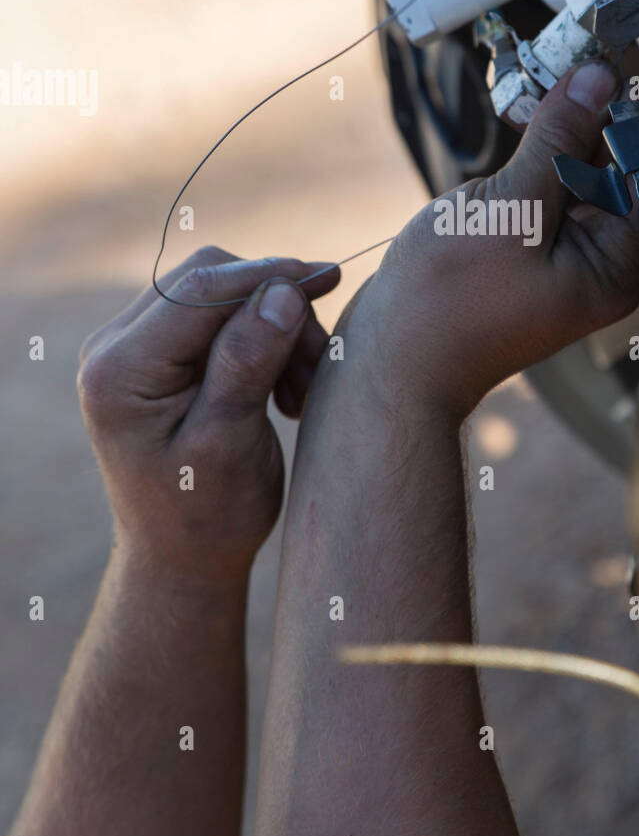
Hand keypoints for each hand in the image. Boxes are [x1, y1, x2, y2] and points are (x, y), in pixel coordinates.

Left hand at [77, 249, 339, 584]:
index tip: (327, 278)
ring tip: (301, 389)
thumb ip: (247, 363)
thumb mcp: (230, 444)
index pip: (200, 289)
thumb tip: (281, 291)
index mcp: (120, 371)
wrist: (182, 558)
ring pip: (219, 293)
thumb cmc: (207, 516)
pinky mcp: (156, 353)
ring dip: (273, 326)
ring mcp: (131, 347)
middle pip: (209, 280)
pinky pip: (216, 315)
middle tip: (315, 364)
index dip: (267, 276)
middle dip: (273, 308)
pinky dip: (260, 337)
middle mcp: (113, 347)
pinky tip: (284, 384)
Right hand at [342, 61, 638, 419]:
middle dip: (586, 120)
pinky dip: (529, 159)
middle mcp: (597, 264)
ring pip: (572, 175)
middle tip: (554, 75)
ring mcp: (559, 259)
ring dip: (553, 133)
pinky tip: (512, 132)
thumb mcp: (511, 208)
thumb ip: (559, 140)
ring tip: (525, 100)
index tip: (600, 70)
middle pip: (612, 171)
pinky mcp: (523, 252)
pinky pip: (541, 193)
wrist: (388, 361)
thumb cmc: (445, 307)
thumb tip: (595, 82)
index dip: (626, 117)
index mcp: (615, 266)